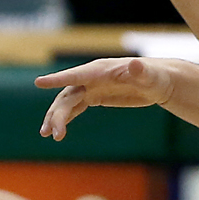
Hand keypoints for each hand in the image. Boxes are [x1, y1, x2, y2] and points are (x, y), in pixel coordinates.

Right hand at [34, 57, 177, 139]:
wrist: (159, 81)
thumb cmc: (156, 77)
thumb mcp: (150, 77)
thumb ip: (140, 72)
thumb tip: (135, 64)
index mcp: (101, 71)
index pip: (76, 75)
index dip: (58, 79)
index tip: (39, 83)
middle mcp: (92, 77)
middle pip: (68, 95)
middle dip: (57, 113)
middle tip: (51, 134)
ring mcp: (92, 87)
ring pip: (68, 102)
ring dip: (56, 118)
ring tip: (47, 135)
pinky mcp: (95, 96)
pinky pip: (75, 107)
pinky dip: (65, 118)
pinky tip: (57, 131)